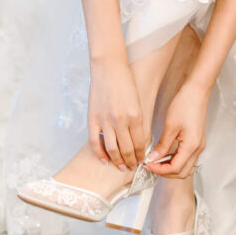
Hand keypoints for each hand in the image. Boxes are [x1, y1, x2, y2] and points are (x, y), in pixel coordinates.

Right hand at [87, 56, 146, 170]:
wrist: (108, 67)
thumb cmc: (125, 81)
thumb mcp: (138, 101)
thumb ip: (138, 120)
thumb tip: (138, 139)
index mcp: (136, 116)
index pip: (140, 143)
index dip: (141, 155)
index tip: (142, 160)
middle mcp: (121, 120)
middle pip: (128, 149)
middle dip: (132, 161)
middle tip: (133, 167)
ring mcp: (106, 120)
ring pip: (113, 149)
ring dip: (118, 161)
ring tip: (122, 167)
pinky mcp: (93, 118)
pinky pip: (95, 142)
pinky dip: (100, 154)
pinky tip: (104, 160)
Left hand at [145, 79, 209, 179]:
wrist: (197, 92)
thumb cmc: (186, 104)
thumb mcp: (170, 126)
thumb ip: (162, 145)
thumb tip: (153, 158)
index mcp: (191, 146)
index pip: (175, 168)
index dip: (160, 170)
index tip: (148, 165)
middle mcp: (198, 149)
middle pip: (182, 172)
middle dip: (165, 172)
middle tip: (151, 166)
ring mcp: (199, 146)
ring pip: (186, 167)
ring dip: (171, 168)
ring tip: (157, 161)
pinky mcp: (197, 142)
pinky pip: (187, 158)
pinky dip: (176, 160)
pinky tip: (165, 154)